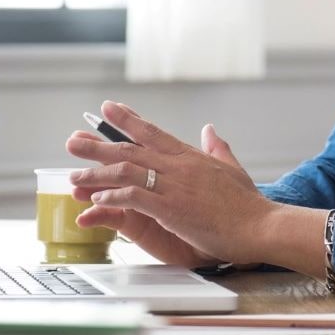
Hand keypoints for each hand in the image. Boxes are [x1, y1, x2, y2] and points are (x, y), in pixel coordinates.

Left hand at [66, 101, 279, 267]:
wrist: (261, 225)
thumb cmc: (249, 204)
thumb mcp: (232, 168)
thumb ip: (218, 148)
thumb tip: (209, 129)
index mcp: (190, 156)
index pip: (152, 131)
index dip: (127, 119)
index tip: (107, 108)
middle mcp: (179, 166)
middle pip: (131, 149)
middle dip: (98, 146)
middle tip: (73, 141)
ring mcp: (175, 186)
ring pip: (126, 172)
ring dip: (97, 175)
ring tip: (75, 176)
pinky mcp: (172, 209)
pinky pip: (135, 198)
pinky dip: (114, 198)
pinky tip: (97, 200)